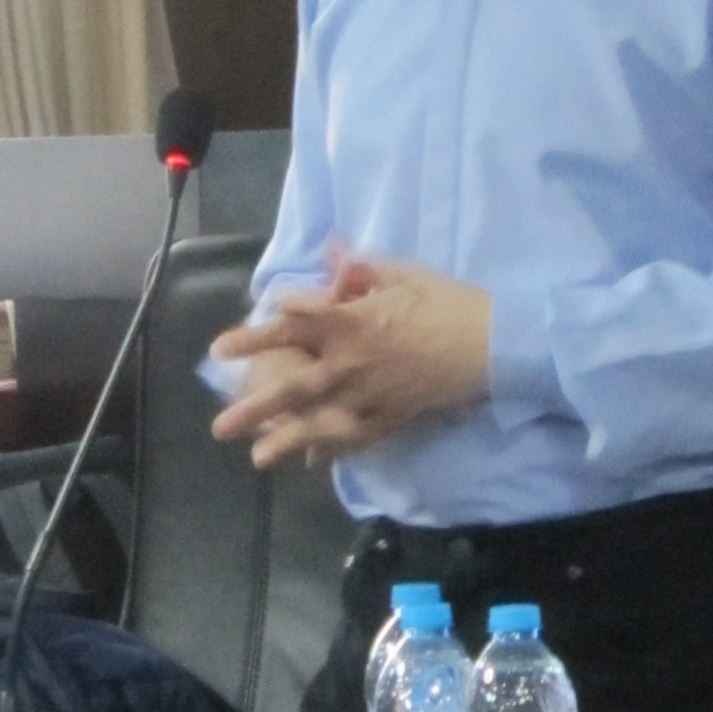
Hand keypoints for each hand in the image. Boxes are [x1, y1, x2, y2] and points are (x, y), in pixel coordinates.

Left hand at [208, 252, 492, 469]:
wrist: (493, 344)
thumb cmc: (447, 302)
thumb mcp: (403, 274)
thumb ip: (360, 268)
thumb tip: (329, 250)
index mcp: (351, 323)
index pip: (292, 328)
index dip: (256, 336)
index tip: (223, 348)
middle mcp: (351, 365)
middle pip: (293, 386)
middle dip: (254, 405)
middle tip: (219, 424)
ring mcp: (370, 397)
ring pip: (319, 422)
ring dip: (285, 440)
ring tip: (255, 458)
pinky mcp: (392, 417)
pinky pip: (356, 437)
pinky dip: (333, 449)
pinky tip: (311, 462)